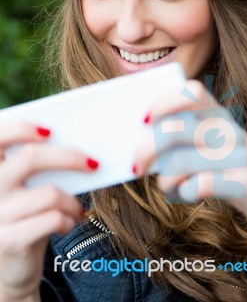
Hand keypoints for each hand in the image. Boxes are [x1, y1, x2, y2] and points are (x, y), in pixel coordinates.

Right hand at [0, 122, 96, 299]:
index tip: (49, 130)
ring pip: (50, 193)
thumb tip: (77, 145)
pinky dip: (69, 220)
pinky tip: (68, 223)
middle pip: (30, 158)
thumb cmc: (25, 215)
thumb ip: (38, 167)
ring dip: (73, 201)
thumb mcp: (26, 188)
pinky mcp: (9, 241)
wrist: (12, 263)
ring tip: (76, 207)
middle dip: (68, 157)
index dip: (21, 128)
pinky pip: (53, 219)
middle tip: (93, 162)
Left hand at [134, 80, 246, 231]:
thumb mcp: (211, 141)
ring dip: (165, 179)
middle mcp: (228, 129)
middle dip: (146, 150)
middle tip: (136, 166)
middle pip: (175, 129)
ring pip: (181, 162)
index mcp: (217, 113)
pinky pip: (199, 185)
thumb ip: (182, 134)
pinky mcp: (245, 182)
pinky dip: (184, 192)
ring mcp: (238, 156)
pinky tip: (187, 192)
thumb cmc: (227, 165)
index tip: (143, 121)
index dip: (163, 102)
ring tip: (167, 184)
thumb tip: (139, 138)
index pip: (192, 91)